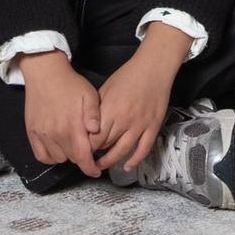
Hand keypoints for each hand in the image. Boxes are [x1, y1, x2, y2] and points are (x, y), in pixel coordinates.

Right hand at [21, 51, 102, 176]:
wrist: (45, 74)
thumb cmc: (70, 84)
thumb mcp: (89, 95)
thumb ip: (93, 114)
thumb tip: (96, 132)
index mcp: (72, 127)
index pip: (82, 157)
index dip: (90, 168)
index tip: (95, 171)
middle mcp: (55, 134)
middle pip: (71, 159)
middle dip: (81, 157)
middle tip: (87, 148)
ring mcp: (42, 134)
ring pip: (57, 158)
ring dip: (67, 155)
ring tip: (73, 144)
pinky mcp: (32, 132)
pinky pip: (41, 155)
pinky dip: (50, 157)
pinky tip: (58, 148)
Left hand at [94, 23, 192, 172]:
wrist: (154, 67)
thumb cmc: (128, 76)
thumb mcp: (106, 89)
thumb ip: (97, 110)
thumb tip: (88, 128)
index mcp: (111, 110)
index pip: (94, 137)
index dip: (85, 146)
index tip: (80, 149)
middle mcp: (125, 120)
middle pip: (106, 145)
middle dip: (95, 154)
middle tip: (87, 159)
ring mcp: (140, 125)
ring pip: (123, 151)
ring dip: (111, 161)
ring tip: (102, 166)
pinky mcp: (153, 126)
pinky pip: (144, 149)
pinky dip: (135, 160)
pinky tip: (127, 166)